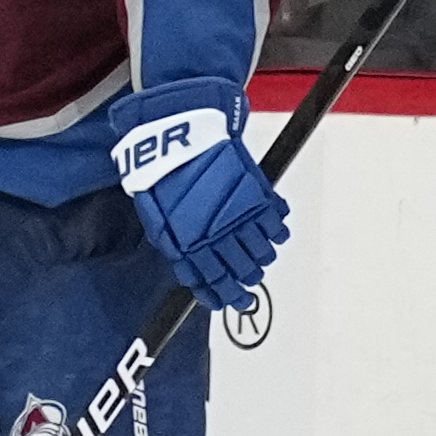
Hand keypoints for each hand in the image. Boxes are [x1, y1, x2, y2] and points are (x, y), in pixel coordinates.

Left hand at [112, 89, 285, 317]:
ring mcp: (240, 218)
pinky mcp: (257, 197)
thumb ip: (176, 248)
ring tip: (259, 256)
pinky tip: (273, 233)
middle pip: (242, 272)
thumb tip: (191, 271)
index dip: (225, 296)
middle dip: (246, 280)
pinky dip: (277, 233)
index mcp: (189, 246)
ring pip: (262, 253)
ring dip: (261, 257)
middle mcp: (217, 237)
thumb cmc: (162, 174)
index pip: (214, 283)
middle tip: (249, 281)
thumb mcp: (158, 220)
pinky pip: (276, 226)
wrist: (179, 135)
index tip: (232, 300)